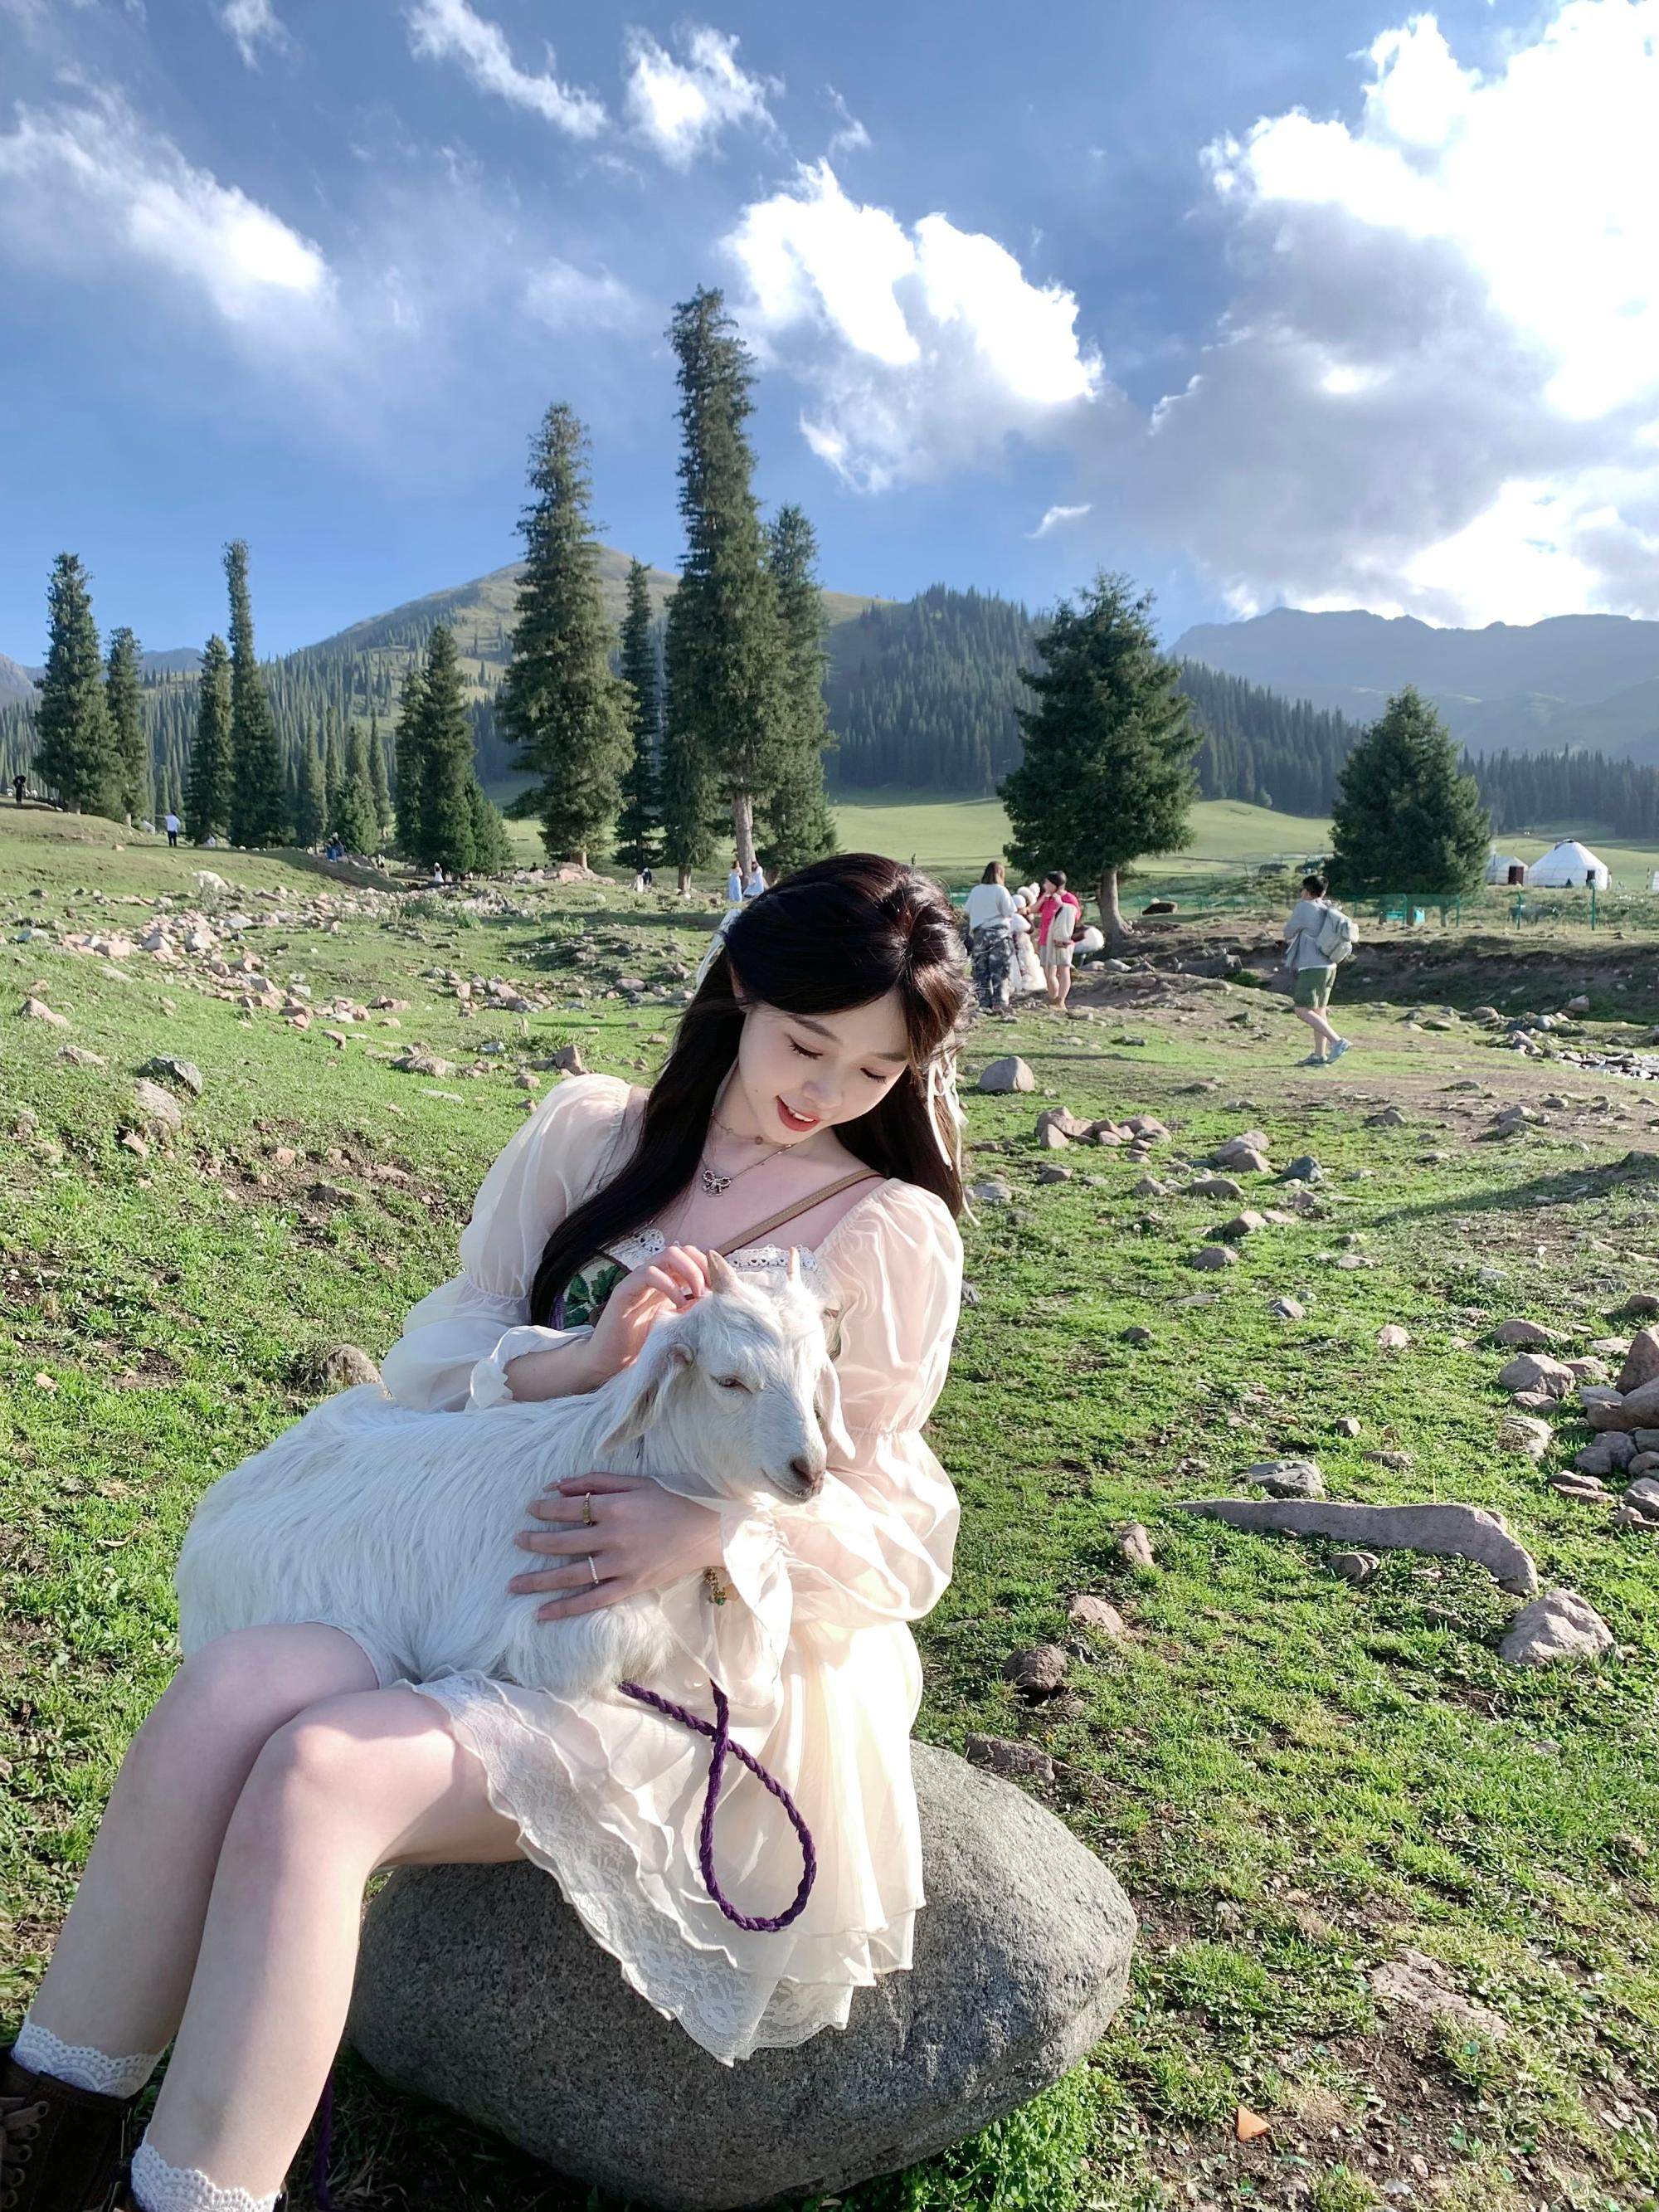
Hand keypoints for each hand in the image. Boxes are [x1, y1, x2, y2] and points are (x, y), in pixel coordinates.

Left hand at [508, 1475, 726, 1619]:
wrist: (708, 1530)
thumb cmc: (670, 1501)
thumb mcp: (635, 1481)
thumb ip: (594, 1481)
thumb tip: (555, 1485)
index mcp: (615, 1506)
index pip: (569, 1509)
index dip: (545, 1509)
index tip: (531, 1509)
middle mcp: (614, 1536)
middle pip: (563, 1541)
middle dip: (534, 1541)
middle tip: (517, 1540)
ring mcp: (622, 1564)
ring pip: (571, 1574)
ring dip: (539, 1579)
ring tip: (513, 1584)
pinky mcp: (631, 1585)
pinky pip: (593, 1600)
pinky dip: (566, 1608)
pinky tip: (542, 1613)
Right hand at [584, 1245, 710, 1383]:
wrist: (611, 1363)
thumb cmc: (644, 1345)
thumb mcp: (678, 1324)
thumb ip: (693, 1310)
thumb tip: (718, 1301)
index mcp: (667, 1281)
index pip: (692, 1257)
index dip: (709, 1268)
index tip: (721, 1290)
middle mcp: (654, 1275)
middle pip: (683, 1250)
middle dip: (702, 1266)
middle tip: (710, 1292)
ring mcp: (638, 1280)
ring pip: (668, 1254)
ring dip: (690, 1271)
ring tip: (698, 1295)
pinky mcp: (625, 1290)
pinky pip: (649, 1274)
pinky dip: (670, 1286)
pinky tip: (678, 1306)